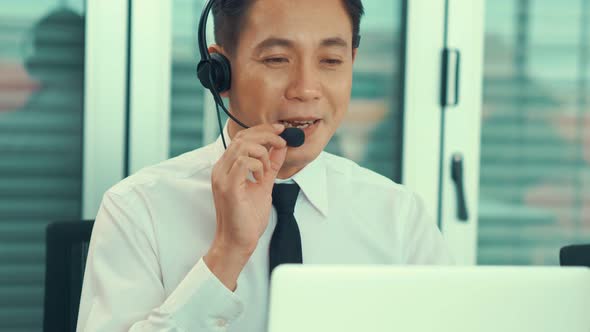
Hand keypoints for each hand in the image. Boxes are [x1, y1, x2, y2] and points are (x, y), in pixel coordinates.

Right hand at [205, 124, 286, 289]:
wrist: (238, 242)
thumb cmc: (247, 218)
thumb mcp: (264, 185)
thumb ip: (270, 166)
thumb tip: (280, 148)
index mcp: (227, 167)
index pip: (242, 138)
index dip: (262, 130)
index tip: (280, 130)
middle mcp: (221, 169)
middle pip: (242, 137)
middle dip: (266, 135)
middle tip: (282, 141)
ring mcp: (222, 177)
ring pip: (242, 146)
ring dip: (262, 152)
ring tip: (268, 168)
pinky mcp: (228, 187)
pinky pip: (243, 162)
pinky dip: (257, 165)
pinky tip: (260, 179)